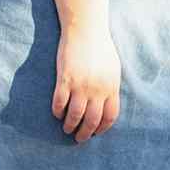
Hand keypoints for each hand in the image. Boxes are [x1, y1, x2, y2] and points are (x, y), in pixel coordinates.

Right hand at [53, 24, 120, 143]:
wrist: (86, 31)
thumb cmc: (100, 49)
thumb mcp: (113, 70)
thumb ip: (110, 88)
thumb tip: (106, 105)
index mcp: (111, 87)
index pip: (110, 116)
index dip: (102, 128)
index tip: (96, 133)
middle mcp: (97, 89)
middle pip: (92, 120)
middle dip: (85, 133)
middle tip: (79, 139)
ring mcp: (80, 85)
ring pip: (75, 115)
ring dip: (70, 126)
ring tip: (66, 129)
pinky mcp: (64, 80)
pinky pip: (59, 103)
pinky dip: (57, 112)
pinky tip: (57, 114)